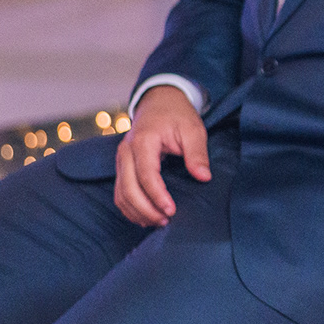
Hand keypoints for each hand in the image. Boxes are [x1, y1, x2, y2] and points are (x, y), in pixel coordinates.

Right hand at [114, 85, 209, 224]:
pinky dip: (130, 208)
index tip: (172, 210)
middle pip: (128, 189)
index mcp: (143, 141)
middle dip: (146, 209)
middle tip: (167, 221)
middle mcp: (126, 151)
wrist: (159, 101)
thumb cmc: (177, 115)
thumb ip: (197, 153)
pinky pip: (120, 192)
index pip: (146, 175)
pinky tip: (146, 217)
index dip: (157, 196)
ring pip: (121, 194)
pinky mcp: (122, 166)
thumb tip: (203, 177)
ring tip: (159, 222)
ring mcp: (121, 159)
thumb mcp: (193, 129)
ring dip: (137, 212)